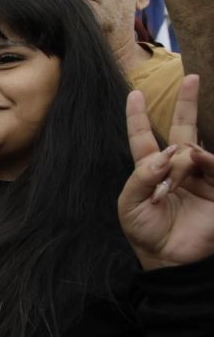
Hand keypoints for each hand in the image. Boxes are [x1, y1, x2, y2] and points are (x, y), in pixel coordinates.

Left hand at [119, 75, 213, 269]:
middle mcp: (176, 169)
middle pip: (182, 129)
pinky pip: (213, 164)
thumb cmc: (145, 233)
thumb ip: (142, 177)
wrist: (170, 259)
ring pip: (193, 149)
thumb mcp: (130, 205)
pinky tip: (196, 161)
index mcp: (150, 171)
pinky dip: (203, 161)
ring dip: (182, 158)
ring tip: (174, 179)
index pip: (143, 137)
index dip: (138, 116)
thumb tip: (166, 154)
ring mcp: (199, 177)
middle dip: (187, 103)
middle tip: (193, 77)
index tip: (135, 94)